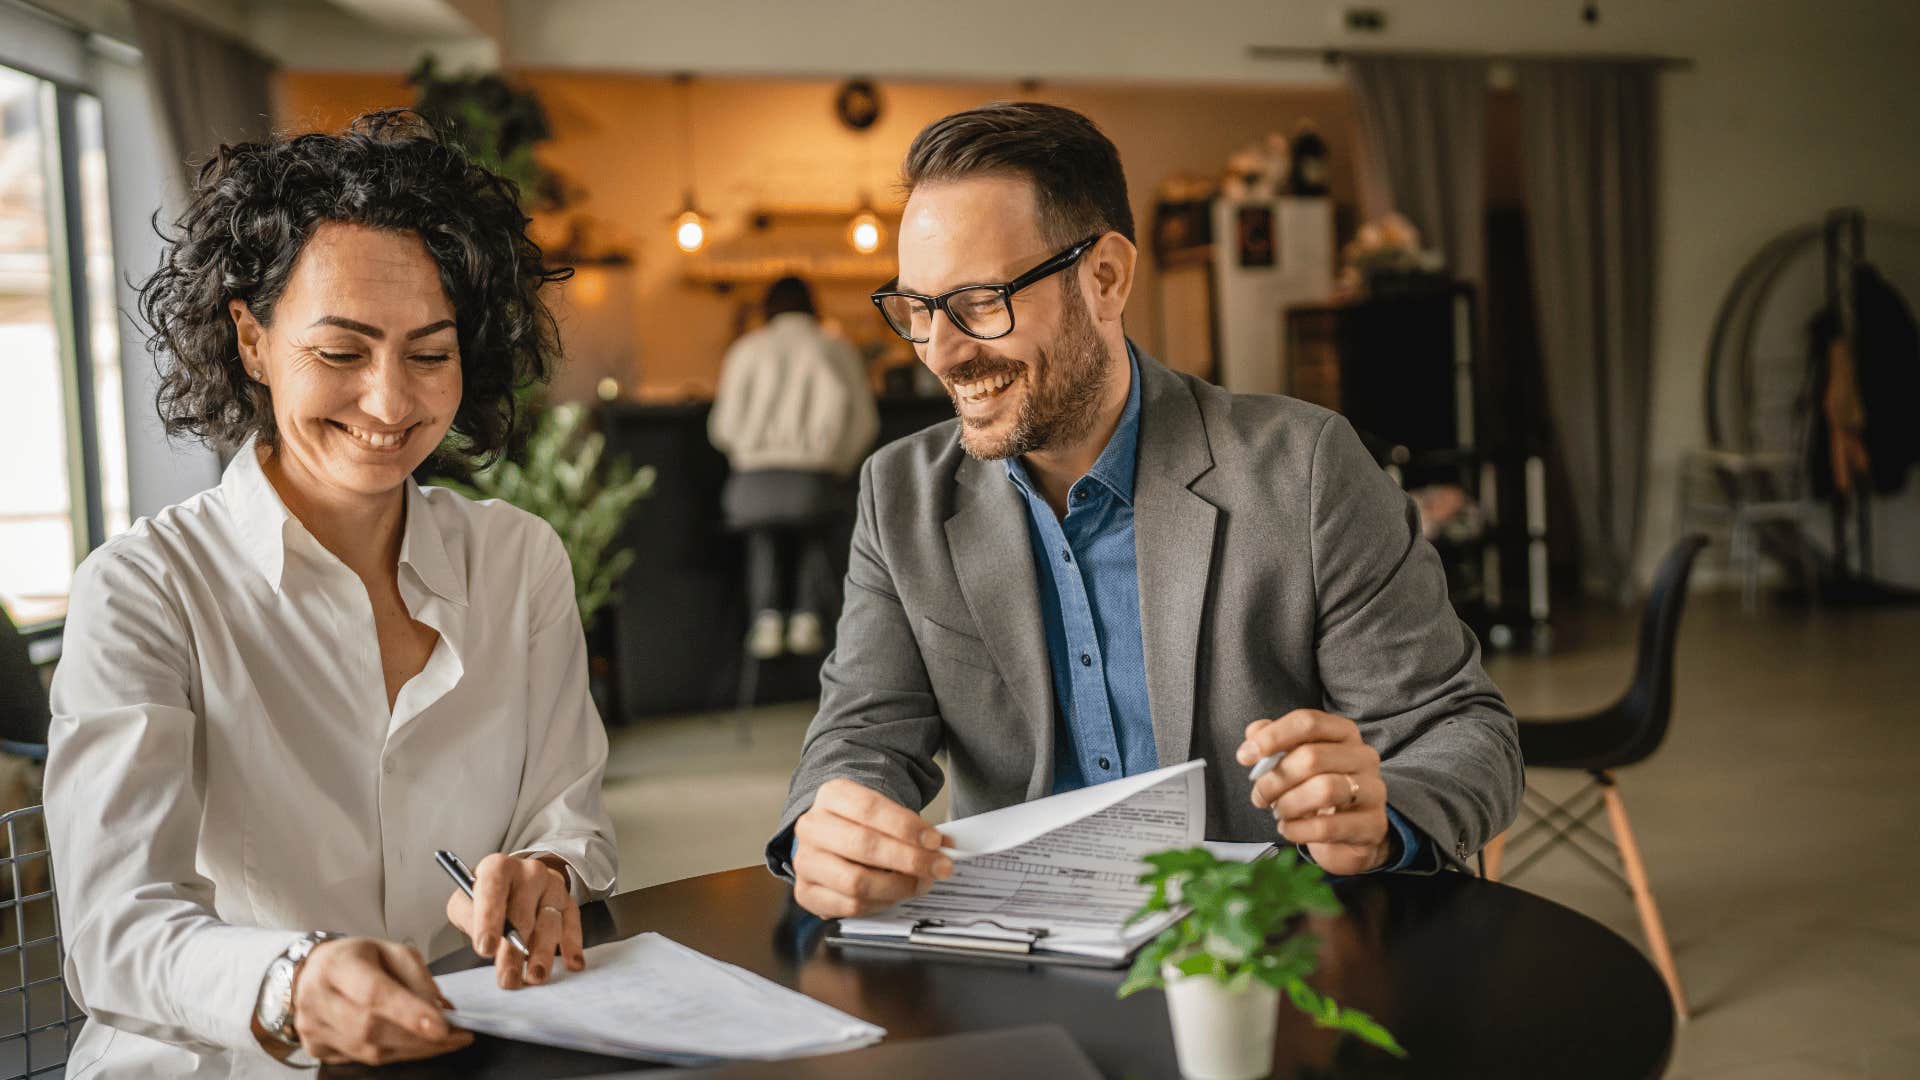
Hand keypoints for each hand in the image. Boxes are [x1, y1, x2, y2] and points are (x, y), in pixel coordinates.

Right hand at [280, 937, 471, 1065]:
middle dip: (420, 1038)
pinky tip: (414, 1044)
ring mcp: (313, 1028)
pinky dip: (395, 1054)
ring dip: (413, 1050)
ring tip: (444, 1041)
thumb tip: (441, 1007)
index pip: (374, 993)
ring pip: (369, 1051)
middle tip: (457, 1037)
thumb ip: (417, 975)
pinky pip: (363, 1060)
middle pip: (372, 1029)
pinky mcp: (317, 1048)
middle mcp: (318, 999)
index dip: (409, 1012)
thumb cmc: (355, 959)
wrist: (310, 973)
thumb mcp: (389, 950)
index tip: (443, 1026)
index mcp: (338, 966)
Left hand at [445, 853, 584, 988]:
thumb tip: (484, 940)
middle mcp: (529, 872)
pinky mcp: (568, 902)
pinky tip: (572, 963)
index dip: (489, 920)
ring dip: (542, 953)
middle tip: (508, 978)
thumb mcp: (465, 901)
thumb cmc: (486, 896)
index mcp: (498, 867)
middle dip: (514, 950)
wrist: (517, 880)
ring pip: (549, 922)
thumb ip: (468, 917)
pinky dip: (573, 945)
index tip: (486, 948)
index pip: (493, 890)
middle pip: (523, 913)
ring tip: (534, 977)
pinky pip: (572, 923)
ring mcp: (552, 886)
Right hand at [791, 779, 953, 918]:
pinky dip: (880, 904)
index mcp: (832, 796)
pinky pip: (849, 906)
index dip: (906, 826)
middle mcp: (813, 826)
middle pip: (864, 845)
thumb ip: (911, 827)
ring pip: (856, 881)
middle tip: (939, 867)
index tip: (935, 840)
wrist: (830, 839)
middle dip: (909, 859)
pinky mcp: (807, 892)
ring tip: (920, 884)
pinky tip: (894, 895)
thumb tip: (945, 846)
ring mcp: (806, 861)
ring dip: (898, 887)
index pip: (870, 808)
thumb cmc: (863, 825)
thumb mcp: (884, 813)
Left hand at [1236, 710, 1392, 874]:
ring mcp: (1373, 790)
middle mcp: (1363, 756)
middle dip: (1275, 779)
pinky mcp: (1373, 825)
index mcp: (1343, 733)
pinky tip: (1288, 829)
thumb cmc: (1319, 791)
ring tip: (1278, 812)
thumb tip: (1253, 732)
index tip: (1246, 756)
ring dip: (1289, 803)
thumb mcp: (1297, 763)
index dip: (1273, 737)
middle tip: (1260, 796)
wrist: (1352, 834)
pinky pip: (1328, 827)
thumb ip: (1275, 744)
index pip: (1308, 722)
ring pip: (1324, 789)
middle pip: (1312, 757)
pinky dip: (1298, 830)